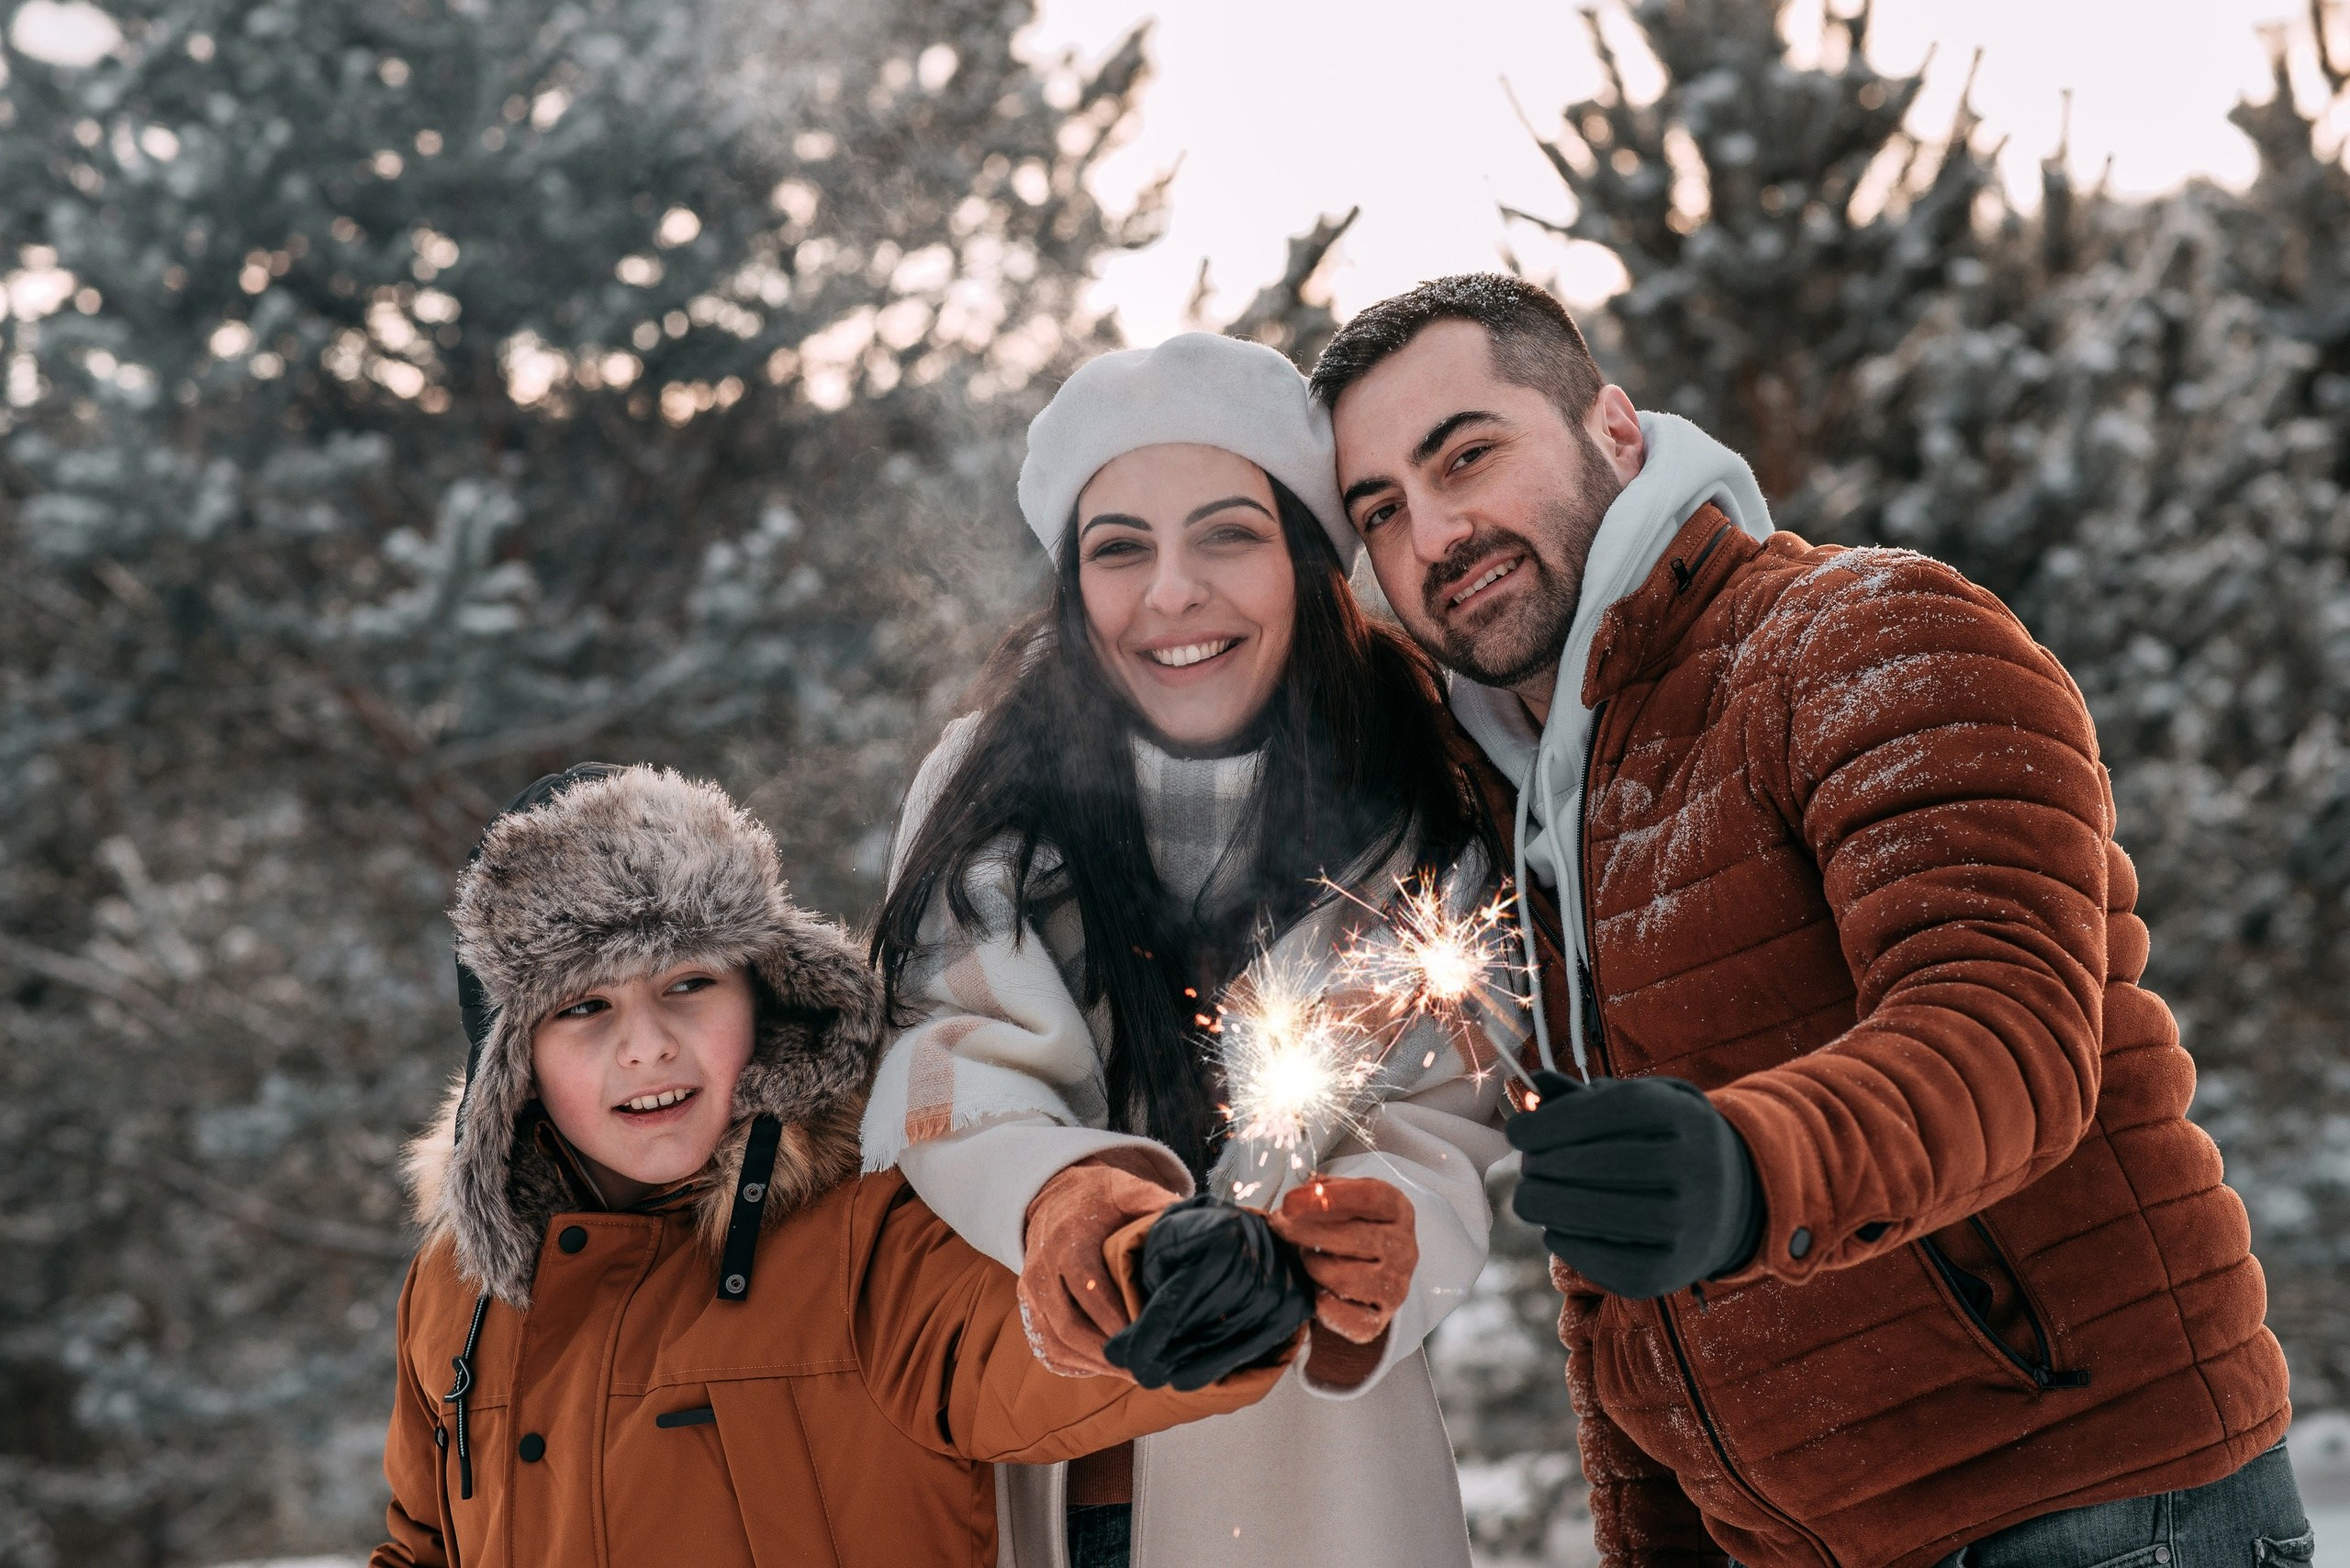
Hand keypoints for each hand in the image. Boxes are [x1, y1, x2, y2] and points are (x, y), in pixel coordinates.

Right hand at [1017, 1158, 1181, 1376]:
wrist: (1053, 1198)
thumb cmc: (1096, 1198)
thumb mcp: (1122, 1189)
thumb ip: (1151, 1201)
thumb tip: (1188, 1217)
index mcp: (1067, 1241)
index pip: (1087, 1288)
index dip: (1115, 1319)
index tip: (1147, 1337)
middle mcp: (1041, 1270)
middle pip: (1068, 1324)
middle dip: (1107, 1352)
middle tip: (1144, 1367)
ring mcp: (1030, 1292)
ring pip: (1055, 1342)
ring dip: (1092, 1363)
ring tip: (1131, 1372)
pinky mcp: (1028, 1308)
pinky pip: (1046, 1346)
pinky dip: (1075, 1364)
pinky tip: (1105, 1368)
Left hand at [1102, 1196, 1312, 1391]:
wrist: (1244, 1226)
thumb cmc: (1192, 1237)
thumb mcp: (1162, 1244)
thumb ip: (1146, 1286)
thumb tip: (1121, 1350)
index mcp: (1217, 1235)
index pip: (1177, 1300)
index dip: (1146, 1335)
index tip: (1119, 1357)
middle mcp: (1253, 1260)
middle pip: (1199, 1325)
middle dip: (1162, 1355)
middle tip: (1136, 1371)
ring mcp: (1278, 1285)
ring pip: (1222, 1342)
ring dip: (1183, 1365)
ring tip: (1154, 1376)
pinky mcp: (1291, 1307)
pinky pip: (1248, 1349)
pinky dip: (1211, 1367)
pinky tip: (1183, 1380)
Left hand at [1270, 1177, 1417, 1344]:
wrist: (1374, 1274)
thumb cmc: (1354, 1228)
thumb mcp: (1346, 1200)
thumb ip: (1324, 1191)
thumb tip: (1301, 1193)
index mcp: (1398, 1210)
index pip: (1370, 1197)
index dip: (1328, 1198)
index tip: (1291, 1201)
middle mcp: (1404, 1249)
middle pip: (1352, 1236)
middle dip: (1305, 1230)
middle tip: (1279, 1224)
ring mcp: (1395, 1287)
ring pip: (1340, 1276)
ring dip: (1312, 1264)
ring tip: (1304, 1255)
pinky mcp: (1378, 1320)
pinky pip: (1337, 1312)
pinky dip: (1318, 1300)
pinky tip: (1314, 1286)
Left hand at [1507, 1071, 1763, 1298]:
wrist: (1731, 1201)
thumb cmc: (1663, 1142)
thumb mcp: (1638, 1106)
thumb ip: (1581, 1096)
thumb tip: (1531, 1083)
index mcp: (1685, 1116)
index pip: (1606, 1112)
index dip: (1550, 1122)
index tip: (1516, 1132)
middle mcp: (1697, 1167)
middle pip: (1598, 1166)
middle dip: (1545, 1167)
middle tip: (1526, 1169)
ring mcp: (1691, 1223)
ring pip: (1600, 1216)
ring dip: (1548, 1207)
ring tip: (1530, 1199)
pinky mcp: (1674, 1271)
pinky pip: (1607, 1262)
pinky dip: (1569, 1245)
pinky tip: (1557, 1229)